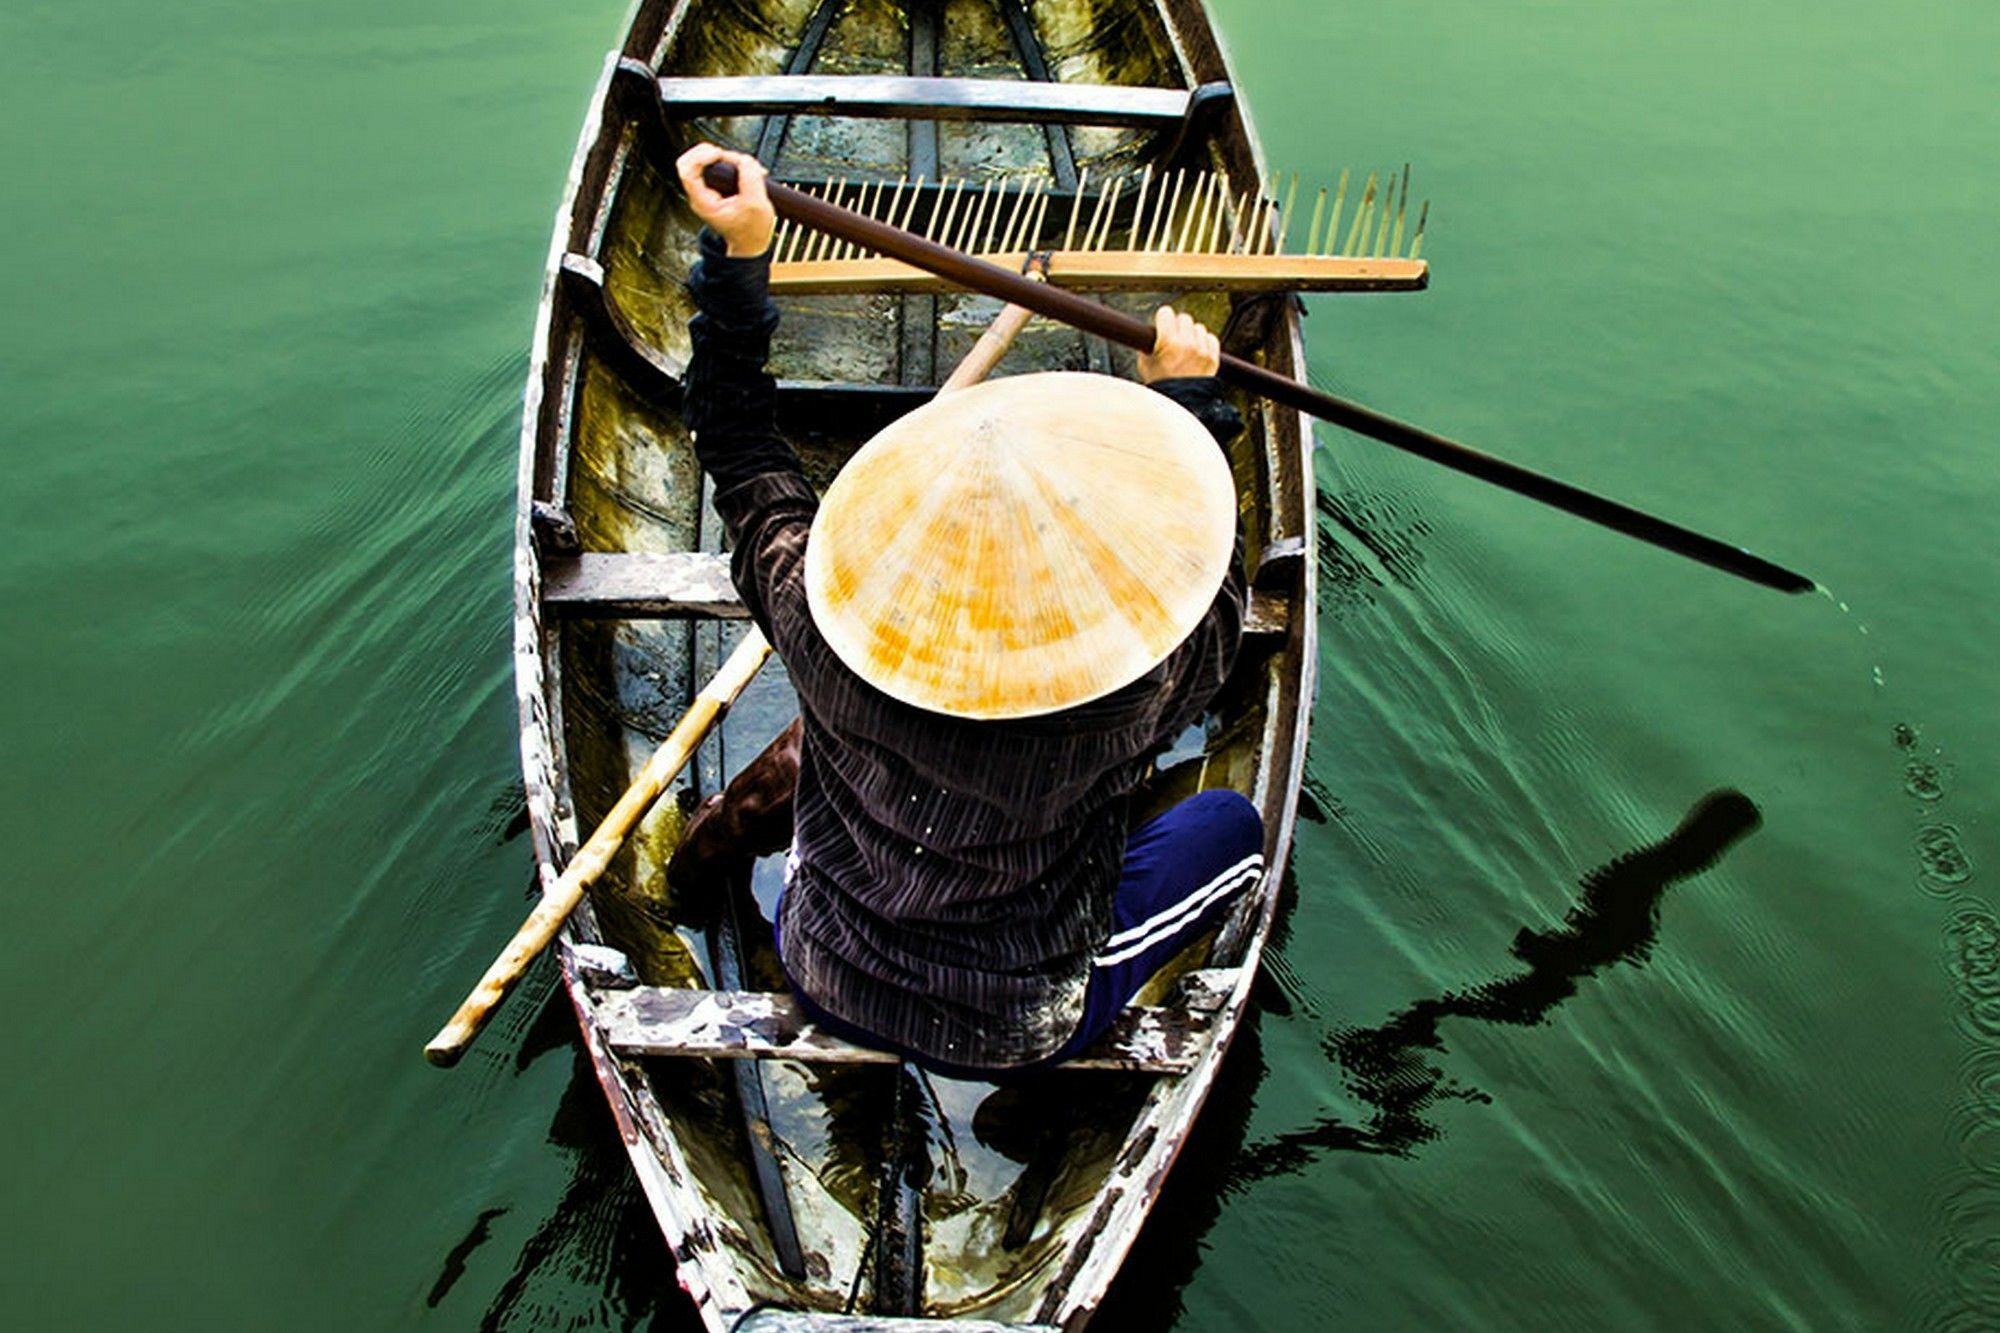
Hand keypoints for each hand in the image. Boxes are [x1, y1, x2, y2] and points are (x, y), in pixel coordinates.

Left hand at [676, 143, 775, 257]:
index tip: (720, 155)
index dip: (702, 156)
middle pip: (692, 160)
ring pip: (706, 160)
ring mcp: (707, 190)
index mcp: (703, 202)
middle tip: (732, 159)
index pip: (687, 170)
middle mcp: (700, 195)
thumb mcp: (756, 205)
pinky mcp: (715, 187)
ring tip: (746, 168)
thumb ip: (750, 178)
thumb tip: (744, 160)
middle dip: (714, 153)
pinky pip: (716, 165)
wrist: (751, 243)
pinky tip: (745, 169)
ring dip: (727, 158)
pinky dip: (731, 163)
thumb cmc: (751, 232)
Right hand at [1137, 305, 1220, 382]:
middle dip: (1177, 326)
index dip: (1162, 319)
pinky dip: (1204, 342)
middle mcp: (1187, 344)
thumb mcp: (1145, 363)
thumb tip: (1152, 332)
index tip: (1162, 325)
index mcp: (1168, 342)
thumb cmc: (1161, 386)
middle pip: (1184, 318)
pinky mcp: (1213, 358)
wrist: (1181, 403)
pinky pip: (1211, 338)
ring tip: (1185, 348)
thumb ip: (1148, 344)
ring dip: (1191, 334)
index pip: (1166, 313)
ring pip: (1198, 328)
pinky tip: (1197, 351)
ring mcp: (1202, 351)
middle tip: (1173, 338)